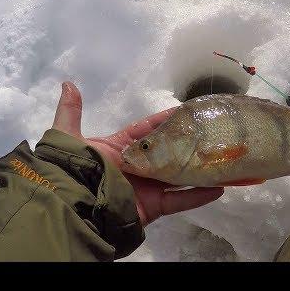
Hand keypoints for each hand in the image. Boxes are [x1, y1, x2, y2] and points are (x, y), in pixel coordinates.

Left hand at [51, 82, 223, 225]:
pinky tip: (220, 187)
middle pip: (166, 153)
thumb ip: (71, 112)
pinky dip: (199, 195)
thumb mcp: (68, 136)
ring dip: (198, 169)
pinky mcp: (155, 206)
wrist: (74, 206)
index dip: (163, 121)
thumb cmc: (75, 169)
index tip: (184, 111)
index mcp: (119, 149)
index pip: (146, 131)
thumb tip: (68, 84)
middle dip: (186, 143)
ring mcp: (148, 187)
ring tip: (221, 157)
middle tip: (211, 132)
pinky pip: (181, 200)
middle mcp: (137, 167)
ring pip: (178, 176)